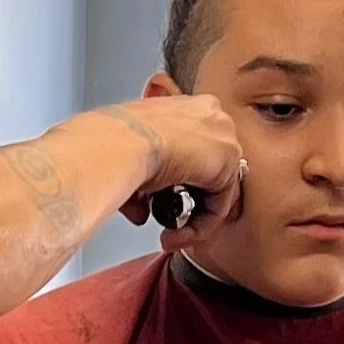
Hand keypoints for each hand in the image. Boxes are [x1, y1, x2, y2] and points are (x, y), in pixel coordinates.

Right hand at [113, 94, 245, 244]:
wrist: (122, 142)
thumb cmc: (115, 141)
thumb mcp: (131, 157)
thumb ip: (144, 183)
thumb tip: (140, 211)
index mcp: (187, 108)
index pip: (198, 150)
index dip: (183, 182)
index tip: (162, 199)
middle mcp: (210, 117)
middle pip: (212, 171)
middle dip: (191, 203)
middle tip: (170, 223)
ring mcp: (223, 137)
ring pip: (216, 192)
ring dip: (192, 221)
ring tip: (169, 235)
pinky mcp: (228, 163)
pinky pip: (218, 206)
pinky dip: (198, 228)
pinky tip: (175, 235)